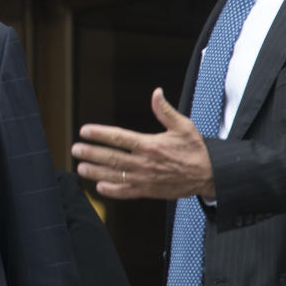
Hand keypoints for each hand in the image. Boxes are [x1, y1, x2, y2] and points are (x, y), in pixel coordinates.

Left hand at [72, 87, 215, 199]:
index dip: (100, 134)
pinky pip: (126, 192)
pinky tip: (99, 187)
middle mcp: (145, 162)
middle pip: (111, 157)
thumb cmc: (195, 150)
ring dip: (95, 172)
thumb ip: (165, 111)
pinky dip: (112, 191)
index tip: (84, 130)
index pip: (119, 137)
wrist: (210, 175)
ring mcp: (145, 178)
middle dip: (91, 153)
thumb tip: (156, 93)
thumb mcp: (183, 126)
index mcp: (150, 144)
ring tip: (80, 168)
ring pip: (115, 175)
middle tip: (75, 149)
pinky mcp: (149, 191)